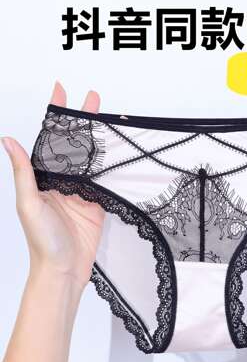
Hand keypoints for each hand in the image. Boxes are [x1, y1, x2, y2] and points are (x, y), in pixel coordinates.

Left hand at [1, 82, 104, 288]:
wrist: (64, 269)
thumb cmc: (42, 241)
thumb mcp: (29, 205)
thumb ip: (23, 173)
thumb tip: (8, 141)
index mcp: (45, 178)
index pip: (51, 139)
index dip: (56, 114)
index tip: (61, 91)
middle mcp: (64, 181)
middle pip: (76, 144)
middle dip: (84, 120)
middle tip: (94, 98)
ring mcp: (83, 192)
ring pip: (94, 159)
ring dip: (102, 139)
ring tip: (112, 120)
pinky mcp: (98, 203)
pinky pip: (107, 180)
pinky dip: (115, 166)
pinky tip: (121, 152)